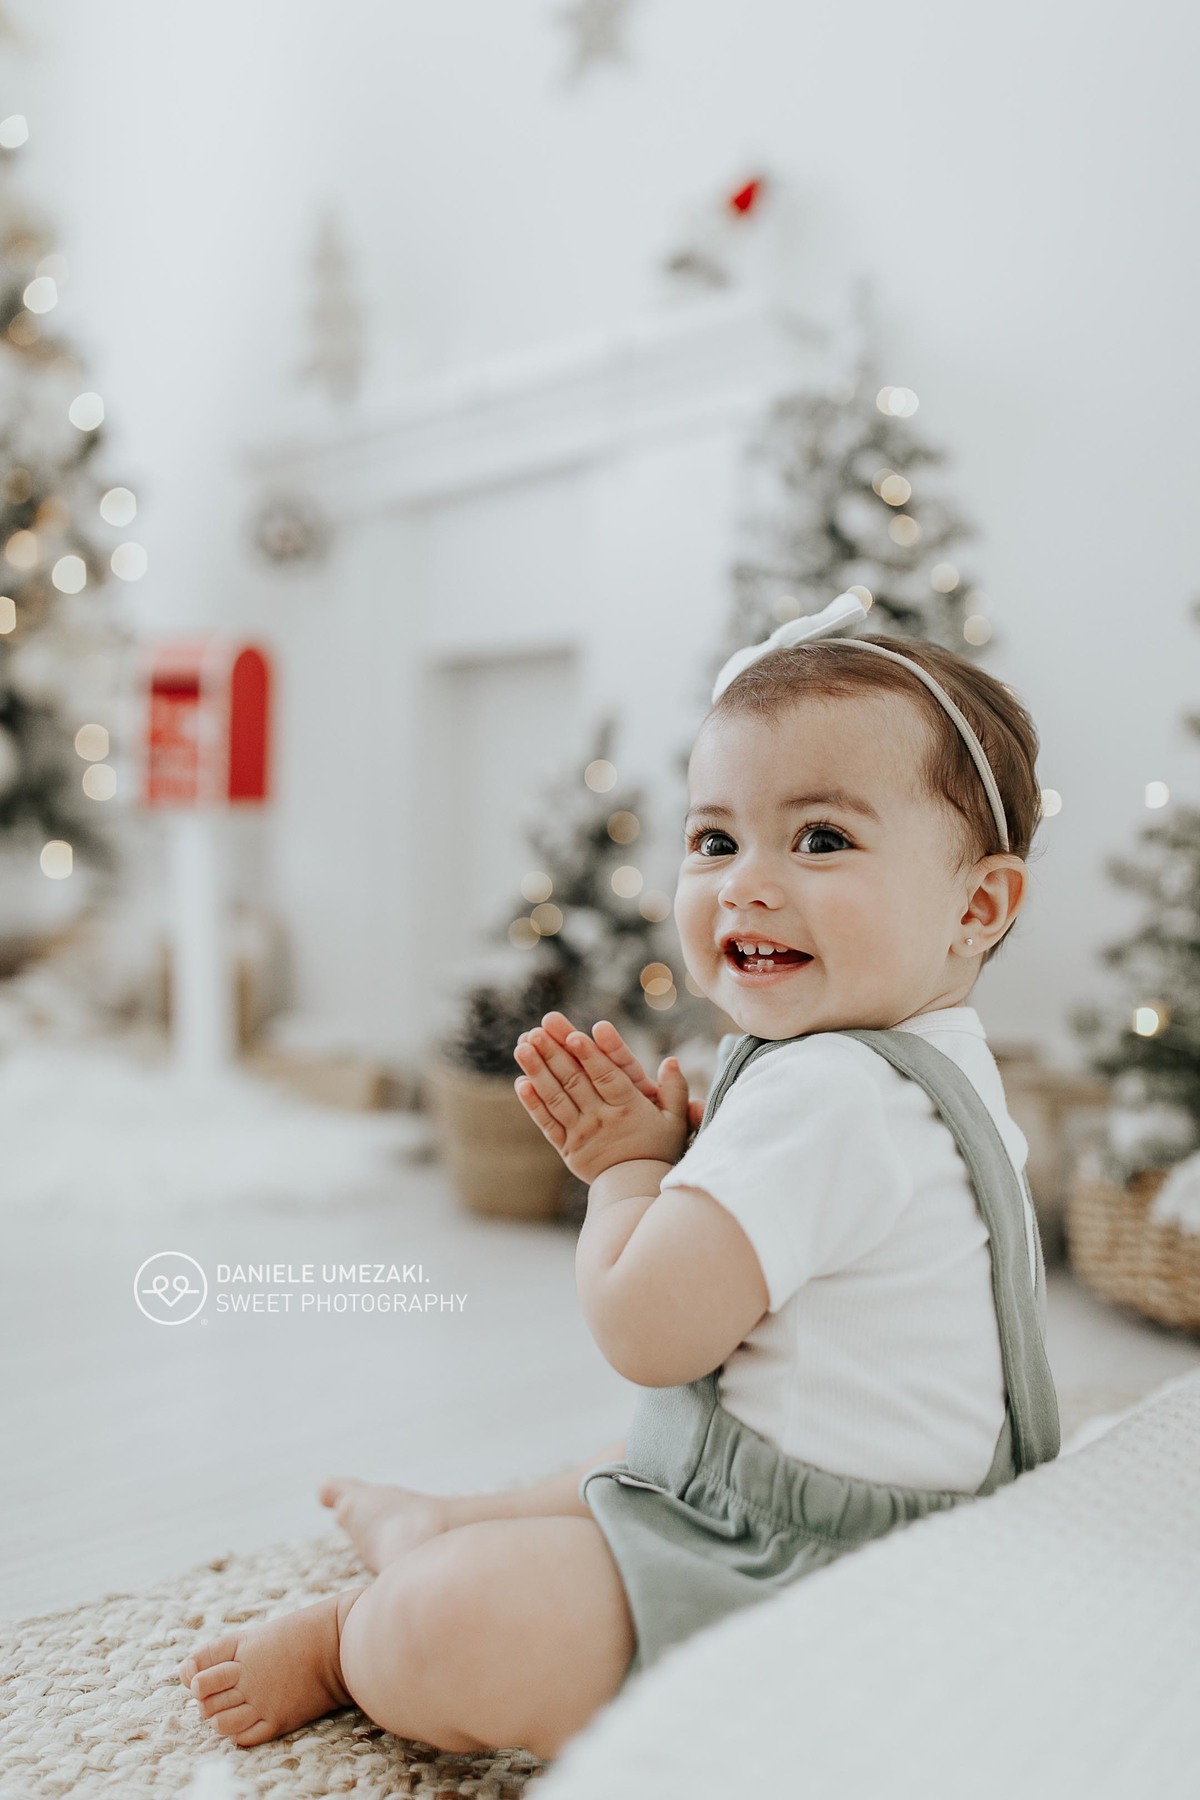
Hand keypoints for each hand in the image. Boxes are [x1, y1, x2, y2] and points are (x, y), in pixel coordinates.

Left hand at [513, 1014, 694, 1183]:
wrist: (635, 1189)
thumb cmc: (657, 1149)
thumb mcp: (676, 1120)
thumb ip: (675, 1089)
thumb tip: (672, 1061)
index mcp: (627, 1107)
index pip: (606, 1076)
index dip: (589, 1055)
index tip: (573, 1035)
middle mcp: (601, 1118)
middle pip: (575, 1082)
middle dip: (554, 1054)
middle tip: (535, 1031)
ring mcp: (581, 1133)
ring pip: (556, 1098)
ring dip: (537, 1072)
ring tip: (521, 1048)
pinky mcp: (567, 1147)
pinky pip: (547, 1123)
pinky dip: (533, 1104)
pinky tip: (522, 1083)